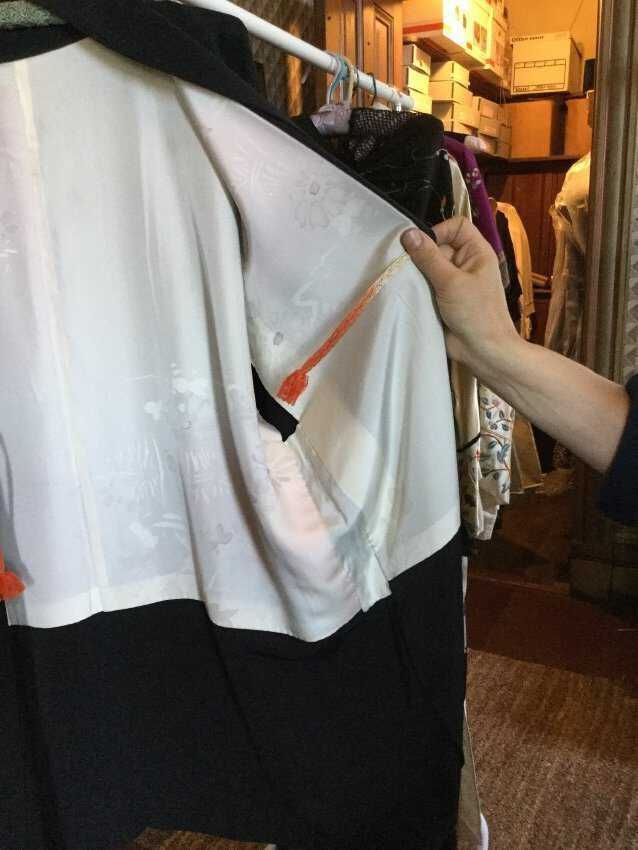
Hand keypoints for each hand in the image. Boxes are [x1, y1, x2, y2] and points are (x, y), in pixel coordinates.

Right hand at [401, 218, 521, 369]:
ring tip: (412, 286)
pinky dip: (418, 289)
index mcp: (476, 252)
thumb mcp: (451, 282)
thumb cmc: (476, 314)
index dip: (438, 232)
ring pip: (428, 267)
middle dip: (423, 257)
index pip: (456, 226)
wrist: (483, 351)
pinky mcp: (442, 299)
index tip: (422, 248)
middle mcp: (465, 263)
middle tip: (412, 271)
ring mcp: (454, 282)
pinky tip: (412, 296)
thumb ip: (429, 257)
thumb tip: (408, 234)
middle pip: (438, 246)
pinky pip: (426, 285)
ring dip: (418, 275)